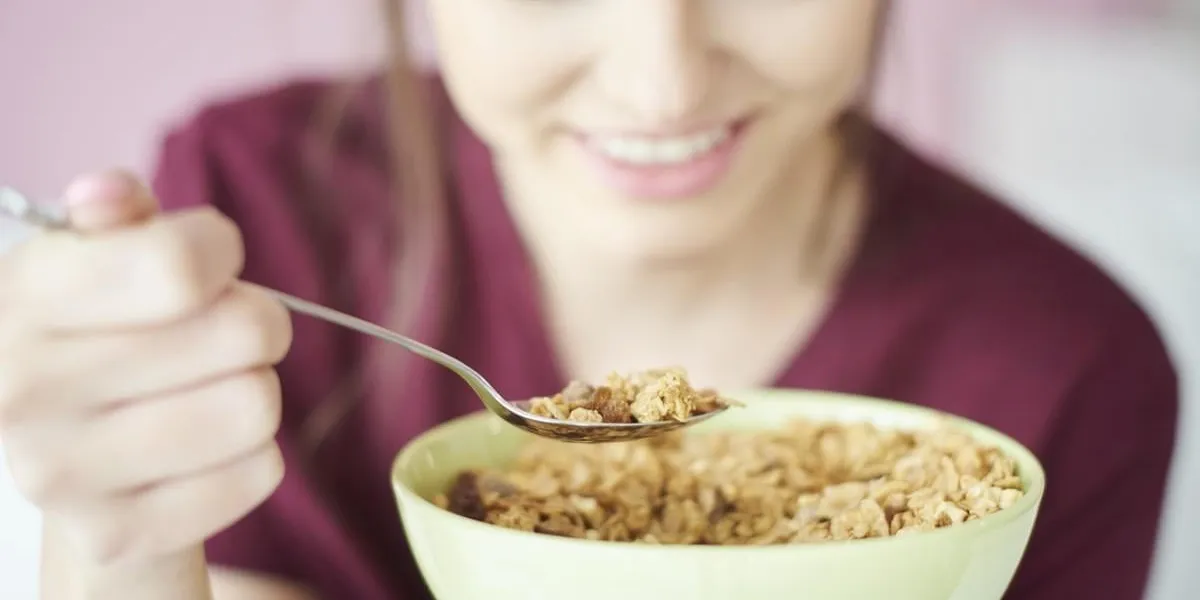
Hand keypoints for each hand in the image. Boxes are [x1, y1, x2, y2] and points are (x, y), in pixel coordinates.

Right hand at [0, 171, 291, 566]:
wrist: (70, 452)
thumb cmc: (99, 330)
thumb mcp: (93, 259)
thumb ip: (116, 218)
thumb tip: (108, 194)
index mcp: (19, 299)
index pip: (178, 267)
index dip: (222, 250)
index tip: (211, 260)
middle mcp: (21, 391)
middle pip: (243, 334)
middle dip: (253, 322)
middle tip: (222, 332)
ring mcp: (61, 473)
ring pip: (256, 406)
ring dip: (253, 389)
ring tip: (208, 387)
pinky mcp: (114, 534)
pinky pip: (259, 473)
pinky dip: (250, 454)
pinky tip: (202, 448)